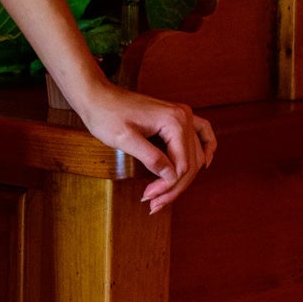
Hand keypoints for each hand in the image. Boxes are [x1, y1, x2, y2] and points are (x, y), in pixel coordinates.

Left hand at [73, 77, 216, 214]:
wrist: (97, 96)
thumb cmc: (106, 115)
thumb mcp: (125, 139)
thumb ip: (151, 158)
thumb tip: (171, 177)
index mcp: (173, 121)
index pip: (181, 164)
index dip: (167, 186)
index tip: (148, 197)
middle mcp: (184, 116)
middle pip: (190, 162)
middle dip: (174, 187)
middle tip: (154, 205)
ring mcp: (182, 115)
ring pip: (194, 155)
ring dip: (183, 178)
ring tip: (164, 197)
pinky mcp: (176, 117)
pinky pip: (201, 134)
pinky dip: (205, 150)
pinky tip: (205, 165)